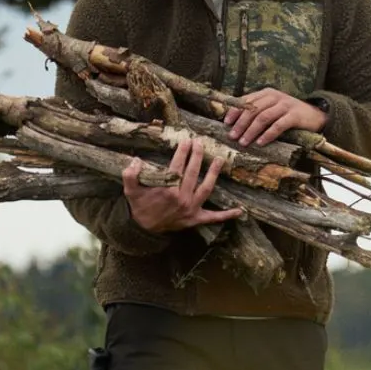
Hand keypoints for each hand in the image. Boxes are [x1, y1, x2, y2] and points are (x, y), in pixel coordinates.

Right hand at [122, 137, 243, 232]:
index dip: (183, 152)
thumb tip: (136, 160)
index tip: (186, 140)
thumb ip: (130, 175)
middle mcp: (181, 198)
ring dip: (213, 174)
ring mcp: (191, 209)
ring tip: (219, 159)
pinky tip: (240, 211)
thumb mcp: (130, 190)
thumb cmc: (140, 206)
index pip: (177, 166)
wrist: (144, 229)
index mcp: (167, 189)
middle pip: (192, 173)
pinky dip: (226, 215)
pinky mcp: (196, 219)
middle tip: (200, 142)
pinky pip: (213, 217)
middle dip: (197, 156)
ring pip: (206, 188)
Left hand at [224, 89, 327, 147]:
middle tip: (232, 136)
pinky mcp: (295, 116)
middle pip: (253, 109)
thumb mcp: (273, 108)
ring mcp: (285, 105)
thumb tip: (236, 125)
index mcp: (266, 93)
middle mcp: (275, 97)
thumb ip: (258, 111)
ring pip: (263, 117)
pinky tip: (260, 143)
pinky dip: (268, 134)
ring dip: (251, 131)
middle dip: (240, 124)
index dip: (235, 112)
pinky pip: (278, 125)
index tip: (226, 123)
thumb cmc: (290, 114)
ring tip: (244, 142)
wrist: (316, 115)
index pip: (246, 101)